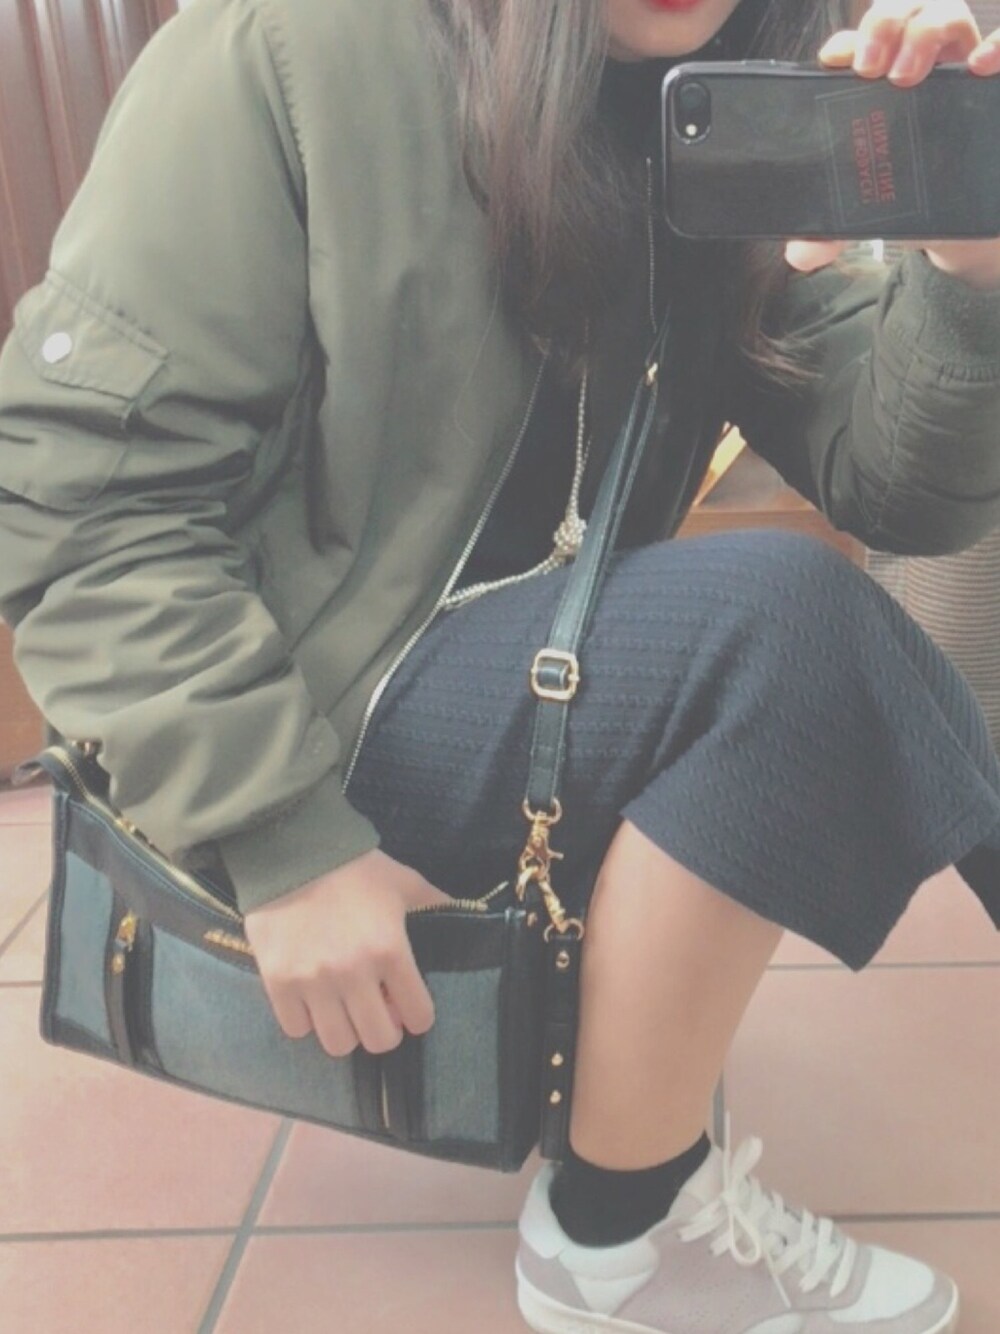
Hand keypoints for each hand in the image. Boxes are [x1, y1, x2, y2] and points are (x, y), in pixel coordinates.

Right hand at [243, 850, 452, 1056]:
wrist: (292, 850)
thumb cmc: (354, 867)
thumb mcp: (403, 882)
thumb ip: (435, 903)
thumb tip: (466, 912)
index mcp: (390, 950)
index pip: (419, 1016)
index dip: (418, 1015)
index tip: (407, 1004)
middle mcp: (353, 973)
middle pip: (379, 1040)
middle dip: (384, 1029)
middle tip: (376, 1009)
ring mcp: (312, 981)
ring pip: (337, 1044)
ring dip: (345, 1029)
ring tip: (343, 1006)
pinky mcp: (277, 982)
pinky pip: (296, 1029)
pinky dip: (306, 1019)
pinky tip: (311, 997)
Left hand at [785, 0, 999, 288]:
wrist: (957, 218)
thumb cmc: (905, 195)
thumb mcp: (867, 210)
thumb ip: (829, 231)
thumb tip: (801, 254)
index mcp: (876, 84)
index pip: (856, 44)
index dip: (845, 43)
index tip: (834, 63)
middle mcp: (916, 61)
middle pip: (899, 11)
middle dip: (882, 25)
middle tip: (869, 70)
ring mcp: (958, 64)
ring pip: (945, 12)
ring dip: (924, 30)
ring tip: (907, 76)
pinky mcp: (992, 79)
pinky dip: (998, 43)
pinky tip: (981, 64)